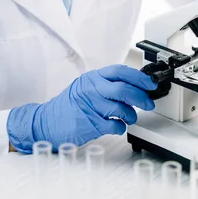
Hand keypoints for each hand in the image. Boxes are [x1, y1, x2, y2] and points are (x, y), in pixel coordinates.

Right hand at [7, 65, 156, 151]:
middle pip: (124, 89)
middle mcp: (91, 89)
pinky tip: (118, 126)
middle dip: (141, 97)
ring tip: (130, 117)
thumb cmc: (70, 106)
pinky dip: (121, 127)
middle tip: (148, 103)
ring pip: (122, 108)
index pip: (120, 71)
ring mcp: (90, 106)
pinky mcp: (91, 124)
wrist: (47, 122)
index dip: (139, 77)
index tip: (150, 83)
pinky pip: (115, 125)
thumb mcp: (86, 87)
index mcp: (92, 78)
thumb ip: (107, 84)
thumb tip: (136, 86)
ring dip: (132, 115)